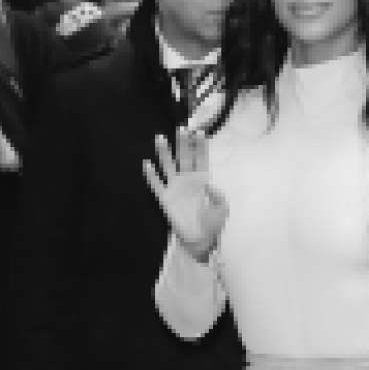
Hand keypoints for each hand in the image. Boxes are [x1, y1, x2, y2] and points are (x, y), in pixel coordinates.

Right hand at [143, 127, 227, 260]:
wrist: (198, 240)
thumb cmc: (212, 224)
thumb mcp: (222, 209)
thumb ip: (218, 196)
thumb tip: (209, 184)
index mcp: (202, 181)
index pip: (200, 160)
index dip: (199, 147)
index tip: (199, 133)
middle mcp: (187, 181)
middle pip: (184, 157)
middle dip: (182, 144)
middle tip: (181, 129)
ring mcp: (175, 189)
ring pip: (168, 166)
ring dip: (164, 152)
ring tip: (160, 138)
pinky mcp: (165, 199)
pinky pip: (156, 185)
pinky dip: (151, 175)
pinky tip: (147, 164)